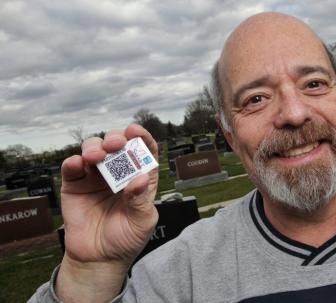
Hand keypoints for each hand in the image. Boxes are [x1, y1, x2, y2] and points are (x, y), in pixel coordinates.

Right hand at [56, 124, 158, 301]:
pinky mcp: (75, 184)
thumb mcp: (141, 222)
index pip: (144, 152)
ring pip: (94, 149)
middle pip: (117, 145)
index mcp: (140, 178)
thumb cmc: (125, 239)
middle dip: (116, 138)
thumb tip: (139, 179)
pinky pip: (72, 167)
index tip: (135, 130)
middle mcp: (118, 173)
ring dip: (95, 146)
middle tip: (115, 143)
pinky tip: (79, 164)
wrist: (99, 259)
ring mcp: (96, 177)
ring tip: (97, 156)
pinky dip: (74, 161)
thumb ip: (140, 201)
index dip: (141, 138)